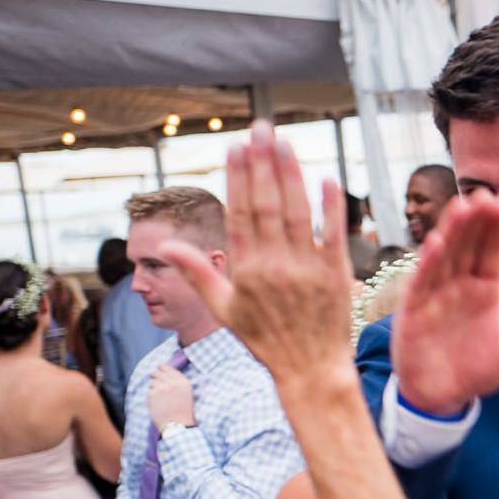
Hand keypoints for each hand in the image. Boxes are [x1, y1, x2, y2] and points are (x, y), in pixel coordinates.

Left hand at [147, 364, 194, 430]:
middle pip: (157, 372)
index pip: (167, 368)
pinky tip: (158, 403)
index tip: (159, 368)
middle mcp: (172, 382)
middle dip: (155, 375)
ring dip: (154, 387)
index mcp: (183, 382)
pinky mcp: (152, 394)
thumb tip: (165, 373)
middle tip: (154, 379)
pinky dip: (152, 396)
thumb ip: (177, 382)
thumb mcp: (187, 394)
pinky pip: (149, 391)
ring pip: (152, 382)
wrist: (177, 425)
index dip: (161, 367)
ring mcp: (161, 388)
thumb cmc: (184, 411)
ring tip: (161, 398)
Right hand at [159, 120, 356, 390]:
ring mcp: (306, 269)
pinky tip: (326, 178)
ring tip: (284, 142)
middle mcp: (274, 266)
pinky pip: (333, 234)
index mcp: (245, 270)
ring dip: (290, 174)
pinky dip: (330, 206)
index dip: (238, 177)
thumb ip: (196, 272)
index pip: (239, 213)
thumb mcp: (224, 308)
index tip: (236, 147)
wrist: (310, 369)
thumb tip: (162, 245)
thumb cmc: (264, 339)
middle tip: (261, 129)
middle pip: (266, 204)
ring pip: (296, 212)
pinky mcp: (335, 274)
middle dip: (262, 163)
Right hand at [389, 192, 498, 416]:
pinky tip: (436, 243)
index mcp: (483, 288)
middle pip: (466, 245)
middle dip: (475, 221)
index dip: (496, 228)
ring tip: (462, 207)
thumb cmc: (477, 370)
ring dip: (451, 232)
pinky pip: (421, 283)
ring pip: (443, 256)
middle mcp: (458, 284)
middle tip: (486, 194)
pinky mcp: (414, 311)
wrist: (443, 398)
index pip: (490, 251)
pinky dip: (427, 264)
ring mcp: (434, 294)